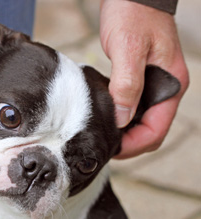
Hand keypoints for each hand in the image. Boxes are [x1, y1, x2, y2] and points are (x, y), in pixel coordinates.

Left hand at [100, 0, 188, 158]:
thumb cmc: (133, 14)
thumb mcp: (128, 49)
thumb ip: (127, 85)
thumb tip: (122, 118)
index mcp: (170, 85)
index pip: (156, 129)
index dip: (134, 145)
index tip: (113, 149)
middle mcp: (166, 89)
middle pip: (151, 130)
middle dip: (130, 144)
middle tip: (106, 147)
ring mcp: (156, 86)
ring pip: (143, 121)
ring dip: (126, 133)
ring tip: (105, 136)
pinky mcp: (143, 80)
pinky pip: (136, 109)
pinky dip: (124, 119)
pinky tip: (108, 119)